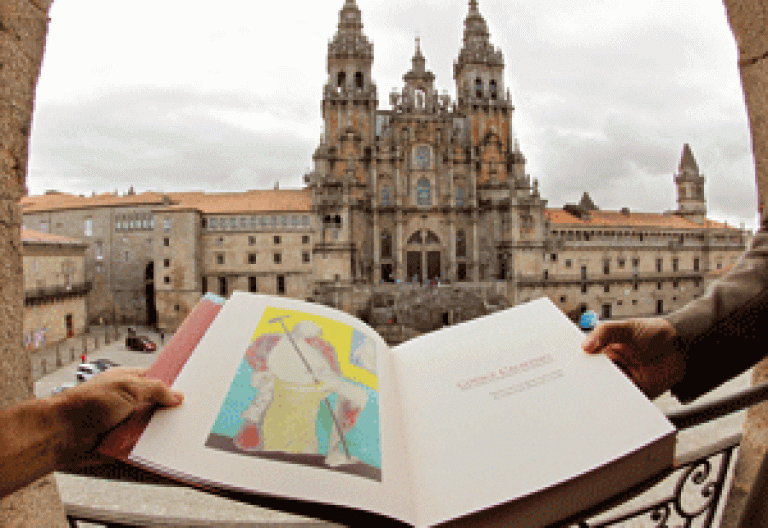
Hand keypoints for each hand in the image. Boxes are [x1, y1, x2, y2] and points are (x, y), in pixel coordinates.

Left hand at [51, 367, 182, 467]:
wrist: (61, 435)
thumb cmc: (87, 404)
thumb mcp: (128, 387)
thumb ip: (155, 389)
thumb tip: (177, 395)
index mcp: (128, 381)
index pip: (157, 380)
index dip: (173, 384)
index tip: (193, 390)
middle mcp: (128, 401)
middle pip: (158, 405)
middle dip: (172, 410)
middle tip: (194, 415)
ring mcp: (125, 422)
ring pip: (152, 427)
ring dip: (163, 431)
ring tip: (186, 433)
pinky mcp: (122, 443)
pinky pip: (143, 445)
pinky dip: (152, 447)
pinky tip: (168, 449)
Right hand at [582, 318, 684, 398]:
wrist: (683, 347)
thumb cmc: (655, 334)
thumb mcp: (627, 327)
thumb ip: (605, 332)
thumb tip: (584, 346)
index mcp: (605, 350)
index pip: (586, 358)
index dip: (576, 364)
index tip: (565, 369)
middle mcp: (612, 367)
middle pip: (592, 377)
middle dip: (584, 382)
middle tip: (573, 386)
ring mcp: (624, 381)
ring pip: (605, 390)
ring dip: (598, 394)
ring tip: (588, 397)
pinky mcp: (636, 393)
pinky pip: (623, 400)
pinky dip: (617, 403)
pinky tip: (608, 404)